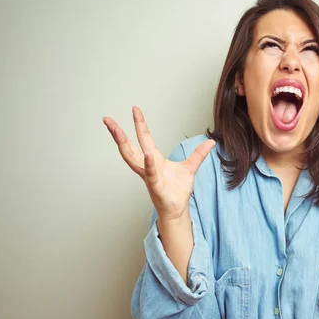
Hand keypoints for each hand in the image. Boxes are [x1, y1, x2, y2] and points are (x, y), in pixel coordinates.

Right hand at [103, 106, 215, 220]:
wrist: (178, 209)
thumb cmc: (178, 190)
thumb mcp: (191, 167)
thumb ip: (198, 154)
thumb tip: (211, 142)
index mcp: (154, 159)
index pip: (144, 138)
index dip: (140, 123)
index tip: (135, 109)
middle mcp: (147, 166)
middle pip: (128, 146)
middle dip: (118, 133)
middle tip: (107, 120)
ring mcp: (149, 176)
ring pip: (132, 158)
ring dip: (123, 144)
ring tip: (116, 131)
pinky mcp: (155, 186)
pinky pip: (151, 174)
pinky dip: (149, 164)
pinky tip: (147, 154)